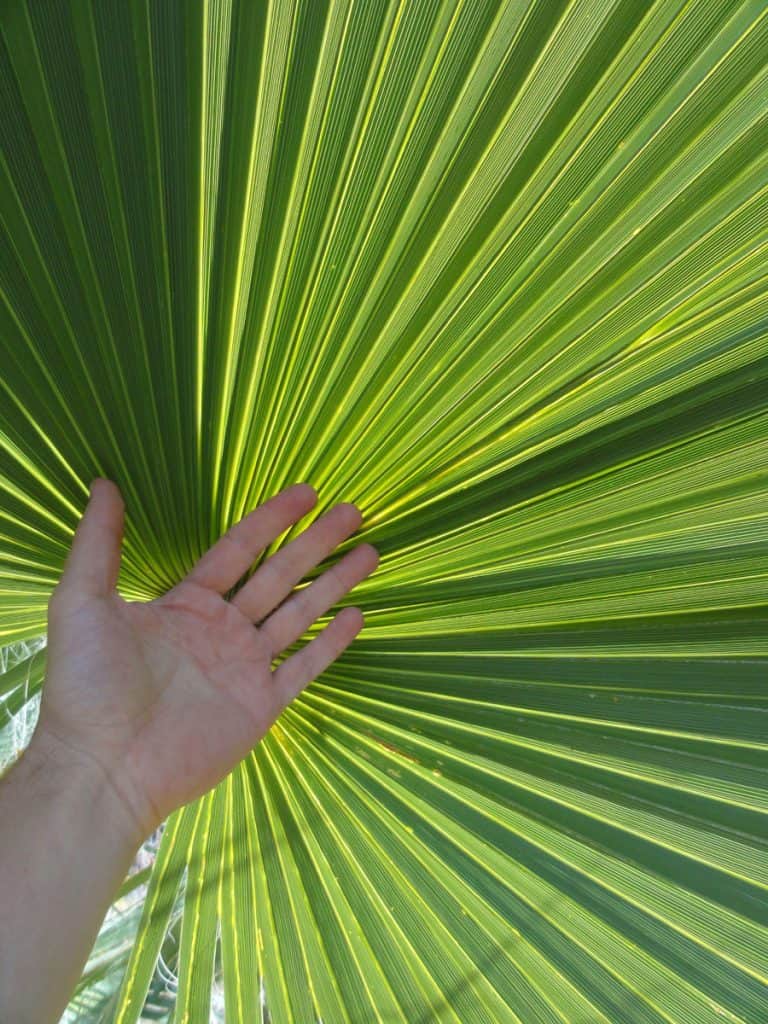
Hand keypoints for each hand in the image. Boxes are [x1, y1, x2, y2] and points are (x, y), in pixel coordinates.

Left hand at [35, 478, 377, 842]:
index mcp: (186, 605)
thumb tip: (103, 483)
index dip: (273, 519)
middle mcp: (221, 631)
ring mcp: (244, 669)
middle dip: (316, 544)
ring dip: (333, 583)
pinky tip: (356, 616)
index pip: (240, 550)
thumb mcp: (81, 602)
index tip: (307, 493)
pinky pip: (303, 668)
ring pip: (299, 615)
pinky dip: (330, 643)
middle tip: (353, 512)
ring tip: (370, 553)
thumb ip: (98, 543)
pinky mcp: (260, 707)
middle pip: (279, 576)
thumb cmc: (87, 686)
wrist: (103, 769)